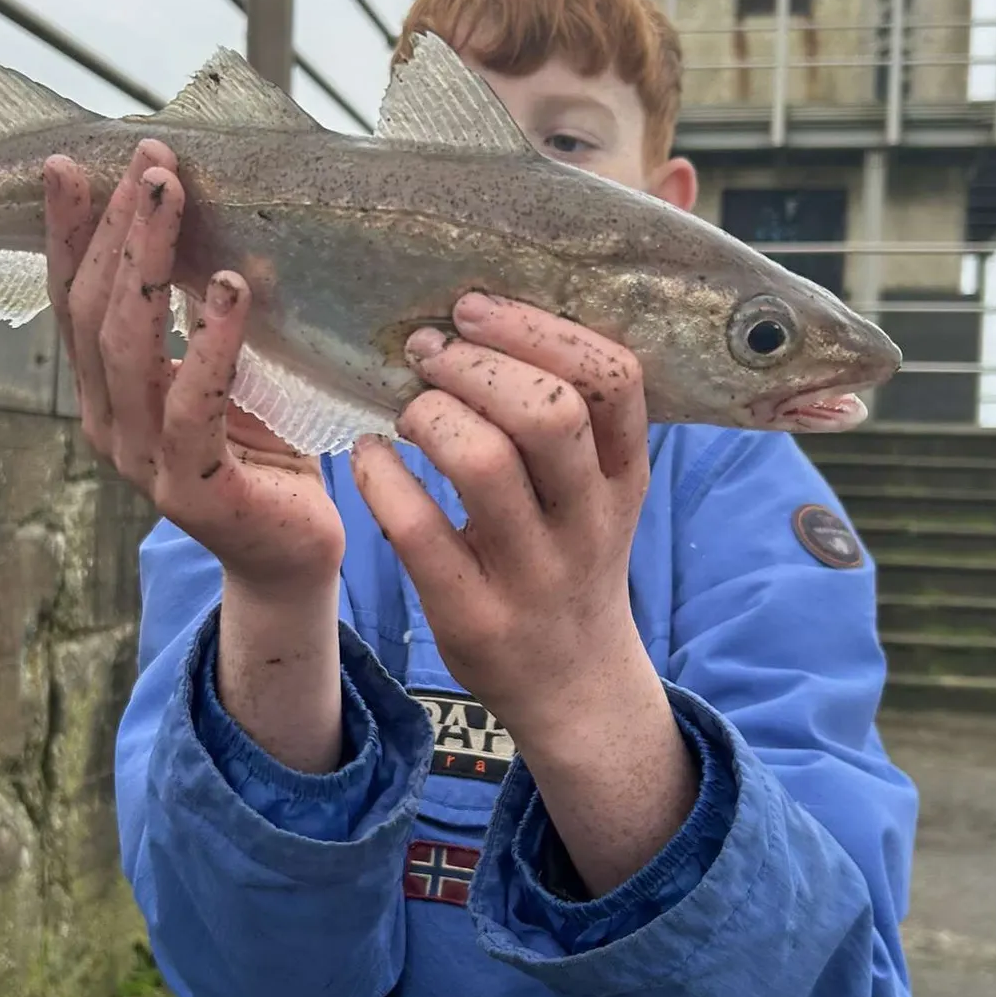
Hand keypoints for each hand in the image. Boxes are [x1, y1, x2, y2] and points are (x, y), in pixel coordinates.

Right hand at [43, 140, 344, 595]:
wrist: (291, 555)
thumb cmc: (261, 453)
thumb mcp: (223, 373)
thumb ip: (197, 319)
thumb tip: (204, 230)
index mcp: (105, 394)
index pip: (74, 301)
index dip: (69, 233)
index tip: (72, 164)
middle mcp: (108, 424)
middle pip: (96, 312)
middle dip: (116, 228)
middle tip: (148, 160)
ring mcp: (144, 461)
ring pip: (131, 348)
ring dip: (148, 261)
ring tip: (172, 195)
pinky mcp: (195, 489)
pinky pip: (196, 402)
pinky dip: (213, 341)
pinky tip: (232, 287)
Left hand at [349, 293, 652, 738]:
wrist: (572, 685)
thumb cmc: (569, 557)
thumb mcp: (598, 491)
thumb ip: (570, 418)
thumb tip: (486, 319)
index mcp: (625, 475)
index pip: (615, 379)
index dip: (541, 330)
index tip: (475, 311)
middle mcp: (589, 521)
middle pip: (551, 414)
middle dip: (477, 365)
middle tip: (427, 353)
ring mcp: (535, 574)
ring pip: (486, 465)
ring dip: (432, 415)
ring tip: (408, 410)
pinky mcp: (474, 616)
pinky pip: (419, 532)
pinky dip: (381, 479)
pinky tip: (370, 456)